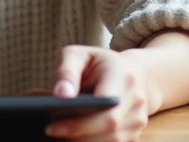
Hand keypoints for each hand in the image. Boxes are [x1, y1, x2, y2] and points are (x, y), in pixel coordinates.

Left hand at [42, 45, 159, 141]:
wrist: (134, 73)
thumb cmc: (98, 63)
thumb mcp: (78, 55)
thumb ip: (67, 72)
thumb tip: (60, 95)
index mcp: (122, 76)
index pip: (104, 102)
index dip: (80, 119)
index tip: (52, 126)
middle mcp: (135, 99)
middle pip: (109, 127)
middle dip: (77, 133)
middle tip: (50, 131)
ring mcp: (138, 119)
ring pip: (112, 140)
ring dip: (83, 141)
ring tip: (59, 134)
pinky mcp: (134, 134)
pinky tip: (73, 137)